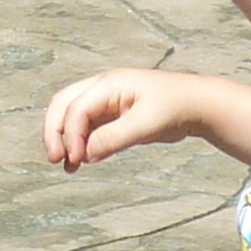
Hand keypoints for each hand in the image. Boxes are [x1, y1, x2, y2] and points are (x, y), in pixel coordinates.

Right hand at [45, 67, 203, 170]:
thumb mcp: (146, 125)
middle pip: (63, 105)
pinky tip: (80, 162)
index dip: (71, 134)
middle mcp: (102, 89)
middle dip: (54, 131)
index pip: (77, 108)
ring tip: (66, 166)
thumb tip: (85, 154)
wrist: (196, 106)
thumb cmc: (175, 107)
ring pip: (71, 116)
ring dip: (65, 139)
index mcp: (109, 83)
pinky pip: (85, 128)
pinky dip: (78, 143)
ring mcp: (105, 101)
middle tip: (54, 159)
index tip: (76, 159)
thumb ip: (114, 138)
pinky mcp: (111, 115)